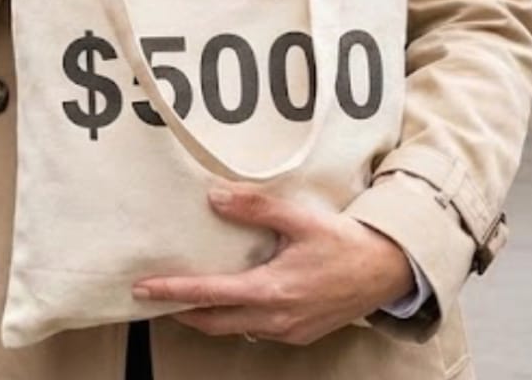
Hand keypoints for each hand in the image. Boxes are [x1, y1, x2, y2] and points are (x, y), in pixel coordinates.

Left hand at [133, 186, 415, 346]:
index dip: (172, 292)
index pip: (208, 294)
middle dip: (180, 311)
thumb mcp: (300, 219)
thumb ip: (256, 208)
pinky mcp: (300, 334)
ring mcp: (288, 331)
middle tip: (153, 297)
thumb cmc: (345, 244)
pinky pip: (257, 331)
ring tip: (184, 299)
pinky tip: (231, 302)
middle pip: (213, 322)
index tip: (143, 288)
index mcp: (270, 290)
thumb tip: (215, 197)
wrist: (388, 272)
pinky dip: (235, 319)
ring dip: (207, 317)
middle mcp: (275, 318)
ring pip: (234, 329)